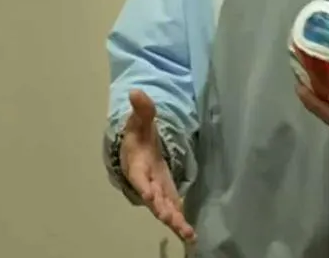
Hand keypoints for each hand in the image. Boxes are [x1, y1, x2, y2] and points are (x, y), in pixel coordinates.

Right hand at [120, 90, 196, 242]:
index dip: (144, 186)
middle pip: (154, 199)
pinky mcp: (167, 195)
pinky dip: (180, 222)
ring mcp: (158, 192)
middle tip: (172, 219)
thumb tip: (136, 92)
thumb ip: (142, 109)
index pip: (140, 178)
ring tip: (188, 235)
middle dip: (162, 209)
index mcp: (138, 166)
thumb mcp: (139, 120)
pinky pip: (173, 210)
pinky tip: (192, 235)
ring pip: (165, 210)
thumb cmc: (137, 136)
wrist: (136, 150)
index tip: (149, 195)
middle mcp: (147, 183)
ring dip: (175, 221)